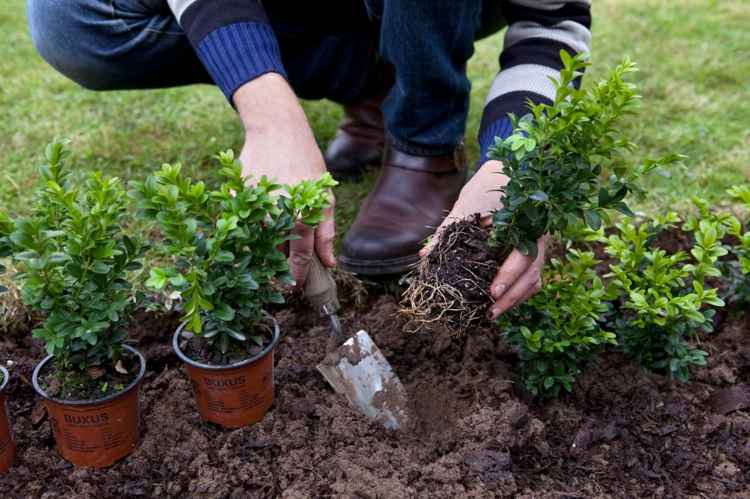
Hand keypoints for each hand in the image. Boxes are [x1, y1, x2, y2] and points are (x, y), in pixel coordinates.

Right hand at [233, 73, 335, 288]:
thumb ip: (327, 232)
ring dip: (266, 240)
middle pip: (276, 254)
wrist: (276, 132)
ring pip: (258, 240)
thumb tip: (329, 263)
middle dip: (280, 261)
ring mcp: (252, 210)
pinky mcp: (237, 200)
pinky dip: (251, 222)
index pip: (299, 262)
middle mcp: (274, 219)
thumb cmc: (306, 163)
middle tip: (285, 258)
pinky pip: (244, 223)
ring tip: (275, 223)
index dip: (298, 277)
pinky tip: (260, 208)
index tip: (296, 286)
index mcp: (300, 220)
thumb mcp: (325, 196)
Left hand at [419, 159, 548, 318]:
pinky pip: (531, 278)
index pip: (523, 255)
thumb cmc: (485, 187)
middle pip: (531, 274)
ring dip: (515, 300)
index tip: (492, 292)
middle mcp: (537, 236)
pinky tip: (499, 304)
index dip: (509, 276)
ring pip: (533, 279)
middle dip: (511, 297)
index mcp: (526, 223)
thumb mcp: (466, 206)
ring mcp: (538, 246)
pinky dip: (517, 293)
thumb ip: (447, 231)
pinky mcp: (532, 253)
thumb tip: (425, 254)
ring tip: (491, 314)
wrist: (504, 172)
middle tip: (489, 312)